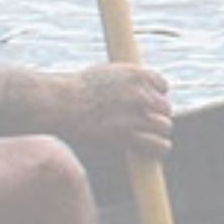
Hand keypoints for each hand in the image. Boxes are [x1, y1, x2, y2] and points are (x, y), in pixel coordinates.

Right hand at [55, 61, 172, 159]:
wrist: (58, 105)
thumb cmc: (75, 90)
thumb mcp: (104, 74)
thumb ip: (124, 81)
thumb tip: (135, 88)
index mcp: (135, 74)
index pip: (162, 85)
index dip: (156, 96)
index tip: (149, 104)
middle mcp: (139, 93)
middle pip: (165, 107)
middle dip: (157, 115)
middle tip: (146, 123)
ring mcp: (134, 115)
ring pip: (164, 126)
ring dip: (160, 132)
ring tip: (153, 137)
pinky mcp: (127, 135)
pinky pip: (157, 143)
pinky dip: (160, 148)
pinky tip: (157, 149)